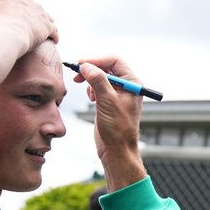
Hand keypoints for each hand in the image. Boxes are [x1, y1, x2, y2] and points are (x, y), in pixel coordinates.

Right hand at [0, 0, 57, 50]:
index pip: (15, 0)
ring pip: (45, 17)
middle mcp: (24, 0)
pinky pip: (53, 30)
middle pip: (32, 7)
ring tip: (46, 34)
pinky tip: (53, 41)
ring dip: (45, 24)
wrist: (0, 36)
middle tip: (32, 27)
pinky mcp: (46, 25)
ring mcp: (37, 12)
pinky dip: (54, 35)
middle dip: (32, 16)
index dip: (17, 9)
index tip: (16, 18)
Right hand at [74, 56, 147, 190]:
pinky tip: (91, 98)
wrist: (116, 149)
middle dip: (92, 69)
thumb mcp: (107, 101)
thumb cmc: (118, 128)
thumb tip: (86, 66)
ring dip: (90, 80)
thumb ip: (98, 80)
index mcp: (132, 83)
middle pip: (107, 67)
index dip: (97, 60)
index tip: (82, 64)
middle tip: (77, 73)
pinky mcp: (109, 101)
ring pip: (101, 76)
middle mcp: (127, 86)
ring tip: (87, 91)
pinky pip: (98, 87)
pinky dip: (91, 89)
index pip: (114, 61)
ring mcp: (118, 94)